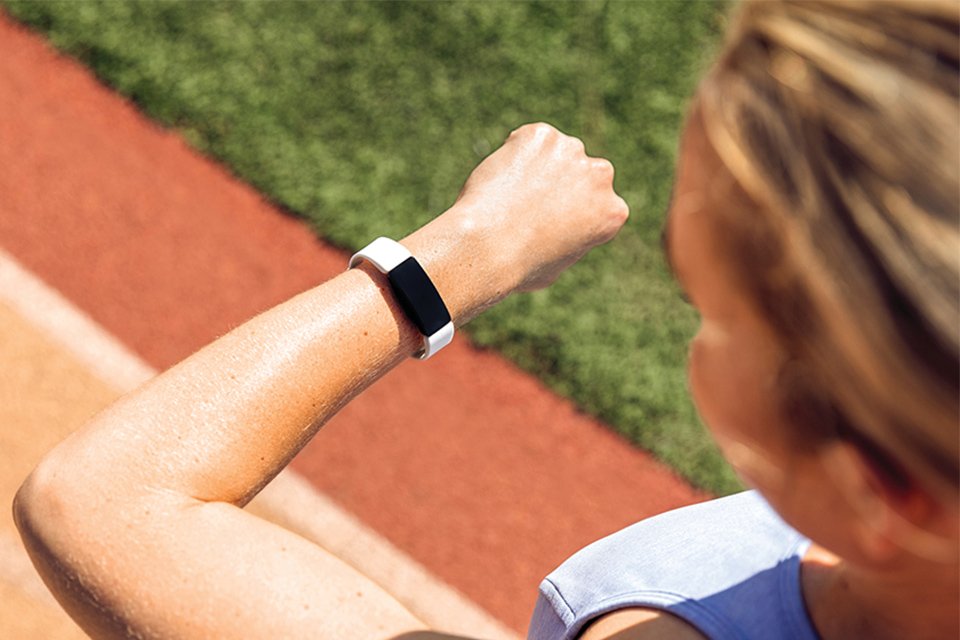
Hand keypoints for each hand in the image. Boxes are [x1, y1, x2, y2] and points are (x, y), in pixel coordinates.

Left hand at [451, 122, 628, 293]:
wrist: (488, 246)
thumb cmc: (519, 265)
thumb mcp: (558, 262)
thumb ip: (568, 236)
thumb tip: (557, 228)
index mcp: (612, 212)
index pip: (597, 203)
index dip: (571, 211)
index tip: (548, 221)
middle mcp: (601, 176)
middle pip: (581, 172)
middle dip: (560, 182)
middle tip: (527, 204)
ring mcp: (571, 150)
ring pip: (553, 153)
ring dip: (536, 167)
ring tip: (509, 197)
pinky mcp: (541, 135)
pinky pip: (525, 141)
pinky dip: (513, 154)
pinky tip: (500, 181)